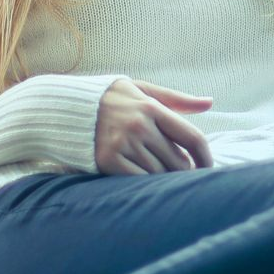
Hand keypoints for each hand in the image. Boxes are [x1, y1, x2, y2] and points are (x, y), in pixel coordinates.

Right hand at [94, 78, 214, 174]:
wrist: (64, 106)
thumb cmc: (109, 98)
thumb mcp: (142, 89)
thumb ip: (176, 99)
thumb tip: (209, 103)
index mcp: (151, 107)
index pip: (192, 137)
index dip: (206, 158)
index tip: (208, 168)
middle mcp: (139, 126)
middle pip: (178, 162)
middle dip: (182, 170)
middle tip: (176, 171)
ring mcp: (122, 144)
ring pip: (159, 175)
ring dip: (163, 179)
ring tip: (157, 173)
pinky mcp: (107, 161)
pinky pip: (138, 181)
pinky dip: (144, 184)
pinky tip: (142, 179)